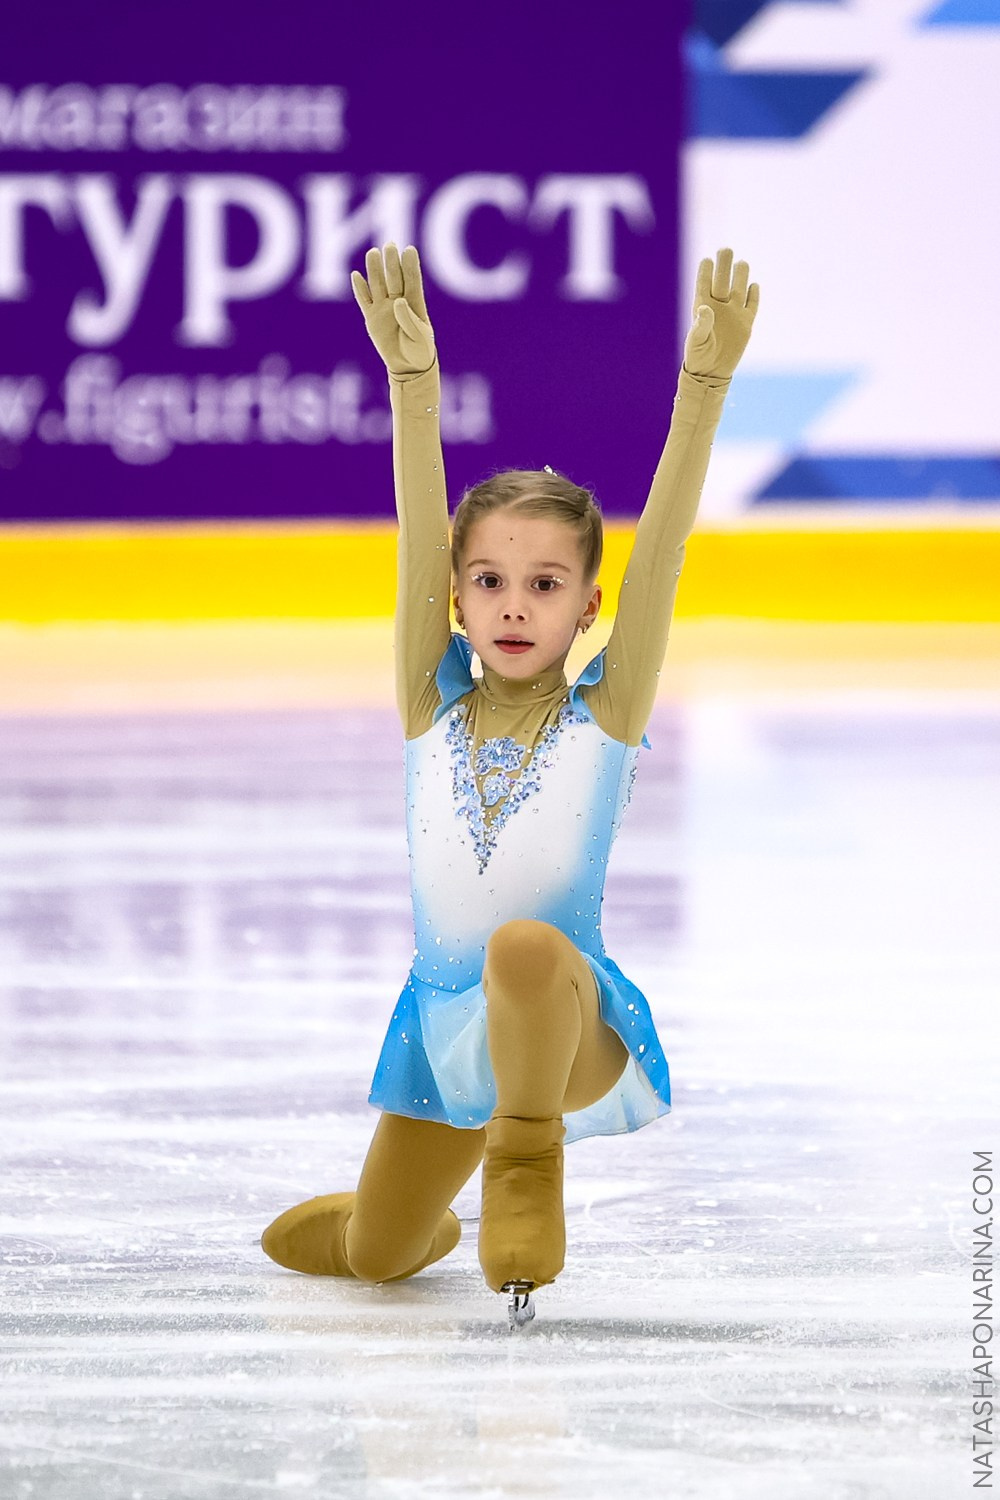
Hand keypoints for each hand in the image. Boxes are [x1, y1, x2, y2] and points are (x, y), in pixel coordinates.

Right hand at [351, 243, 436, 377]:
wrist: (408, 366)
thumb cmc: (420, 350)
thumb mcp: (419, 337)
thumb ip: (409, 319)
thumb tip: (398, 301)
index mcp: (415, 304)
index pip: (412, 281)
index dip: (410, 266)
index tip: (409, 250)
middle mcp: (398, 301)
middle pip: (394, 278)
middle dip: (391, 262)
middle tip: (389, 245)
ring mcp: (384, 308)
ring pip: (378, 285)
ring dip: (375, 270)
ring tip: (373, 253)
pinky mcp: (372, 317)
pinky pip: (364, 301)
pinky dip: (360, 289)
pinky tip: (356, 276)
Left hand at [683, 248, 758, 378]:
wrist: (712, 373)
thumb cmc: (698, 357)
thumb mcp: (696, 342)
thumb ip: (700, 324)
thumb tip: (705, 308)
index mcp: (702, 307)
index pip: (704, 284)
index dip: (705, 272)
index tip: (706, 259)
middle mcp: (719, 307)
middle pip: (722, 281)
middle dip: (724, 265)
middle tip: (725, 250)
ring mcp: (733, 314)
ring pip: (738, 288)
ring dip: (740, 275)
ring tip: (741, 262)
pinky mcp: (746, 323)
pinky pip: (751, 305)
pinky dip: (753, 295)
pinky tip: (754, 285)